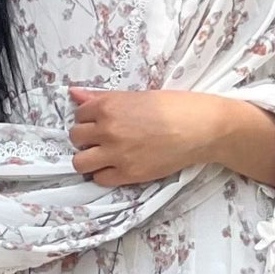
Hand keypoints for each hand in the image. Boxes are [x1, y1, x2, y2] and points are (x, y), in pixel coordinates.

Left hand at [67, 87, 274, 187]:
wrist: (201, 127)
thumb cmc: (174, 106)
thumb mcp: (137, 95)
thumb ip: (103, 98)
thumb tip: (73, 93)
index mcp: (109, 105)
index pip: (79, 114)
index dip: (89, 119)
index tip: (100, 123)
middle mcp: (107, 129)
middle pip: (75, 138)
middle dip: (86, 139)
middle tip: (102, 140)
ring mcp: (116, 153)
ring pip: (80, 162)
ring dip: (88, 159)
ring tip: (103, 156)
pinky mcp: (129, 174)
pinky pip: (100, 179)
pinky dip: (104, 175)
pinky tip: (116, 167)